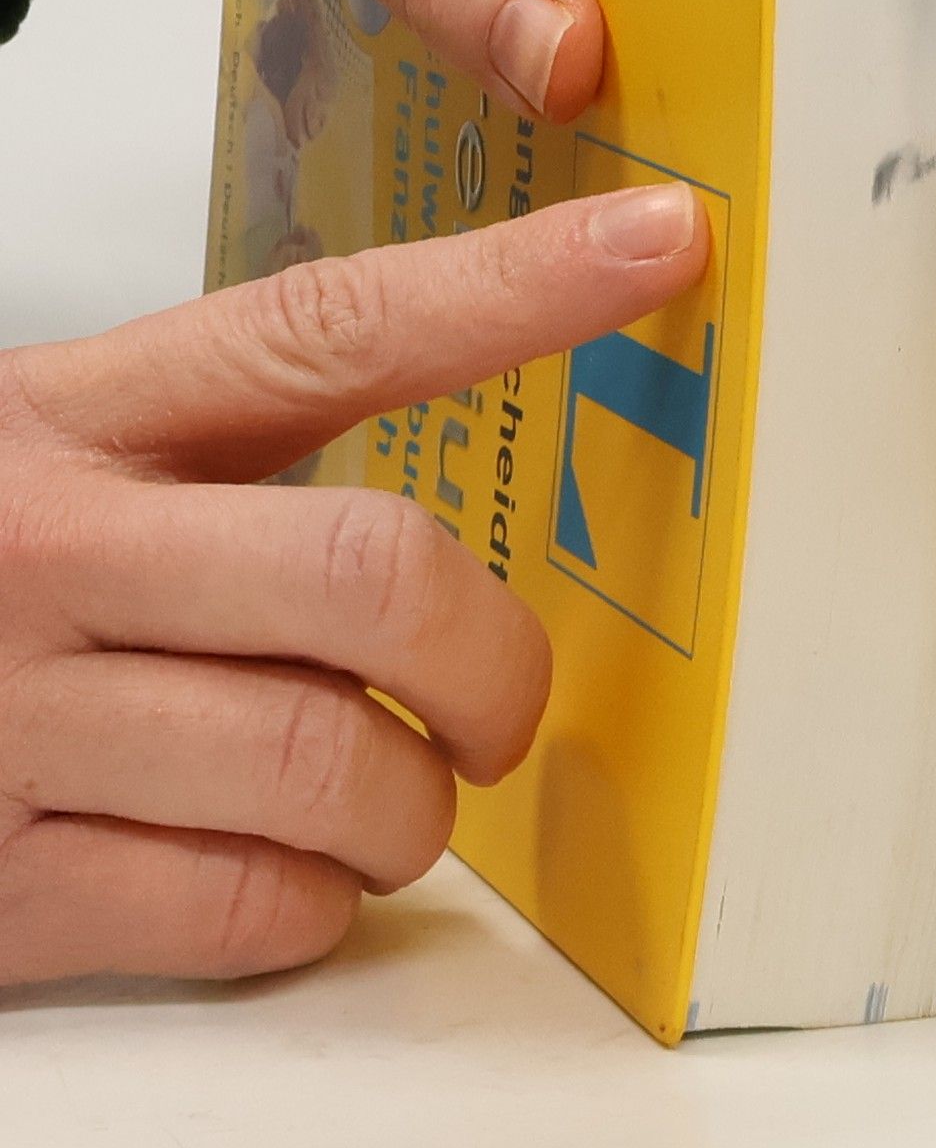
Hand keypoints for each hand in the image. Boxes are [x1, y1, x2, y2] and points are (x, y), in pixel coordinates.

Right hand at [0, 182, 705, 985]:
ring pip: (334, 764)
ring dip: (411, 807)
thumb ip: (225, 460)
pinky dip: (313, 903)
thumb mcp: (51, 464)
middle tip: (498, 700)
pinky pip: (251, 905)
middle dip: (493, 661)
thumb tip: (447, 519)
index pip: (333, 325)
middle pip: (375, 574)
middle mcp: (44, 552)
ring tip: (383, 799)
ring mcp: (12, 725)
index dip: (518, 283)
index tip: (659, 241)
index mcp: (74, 420)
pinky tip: (281, 869)